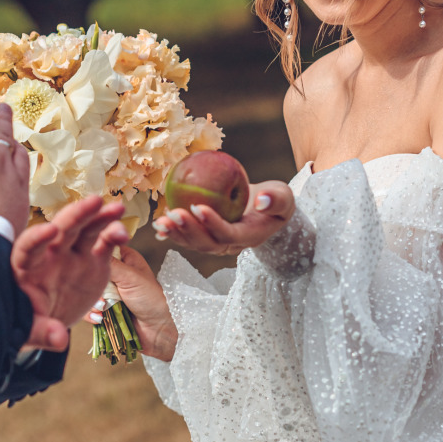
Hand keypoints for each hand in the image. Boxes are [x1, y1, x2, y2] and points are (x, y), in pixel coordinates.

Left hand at [11, 195, 130, 350]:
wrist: (48, 322)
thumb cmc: (29, 323)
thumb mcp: (29, 332)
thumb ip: (42, 333)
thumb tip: (59, 339)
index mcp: (25, 267)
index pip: (27, 247)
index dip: (36, 237)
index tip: (49, 230)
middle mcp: (49, 255)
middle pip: (61, 229)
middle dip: (76, 215)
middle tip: (94, 202)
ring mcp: (72, 255)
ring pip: (86, 230)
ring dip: (100, 217)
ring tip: (117, 208)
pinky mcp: (93, 260)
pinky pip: (104, 243)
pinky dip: (113, 235)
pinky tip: (123, 232)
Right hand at [85, 245, 177, 360]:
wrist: (158, 329)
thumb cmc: (151, 299)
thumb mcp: (130, 277)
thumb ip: (110, 264)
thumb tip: (91, 251)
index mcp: (125, 259)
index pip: (102, 250)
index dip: (94, 257)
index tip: (91, 267)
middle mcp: (116, 273)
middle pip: (91, 273)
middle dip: (93, 287)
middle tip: (103, 296)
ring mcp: (110, 292)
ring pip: (88, 292)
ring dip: (93, 302)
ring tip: (103, 309)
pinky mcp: (105, 309)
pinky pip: (89, 309)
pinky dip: (92, 314)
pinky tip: (100, 318)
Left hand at [151, 180, 294, 255]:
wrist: (266, 209)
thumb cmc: (275, 200)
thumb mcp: (283, 197)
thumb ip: (275, 199)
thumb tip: (261, 199)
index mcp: (249, 235)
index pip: (229, 234)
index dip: (213, 224)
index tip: (198, 206)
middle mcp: (231, 244)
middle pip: (207, 243)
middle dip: (189, 231)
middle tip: (173, 214)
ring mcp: (218, 243)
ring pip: (195, 244)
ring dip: (177, 234)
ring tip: (161, 222)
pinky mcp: (207, 238)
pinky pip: (189, 238)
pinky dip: (174, 233)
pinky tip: (159, 227)